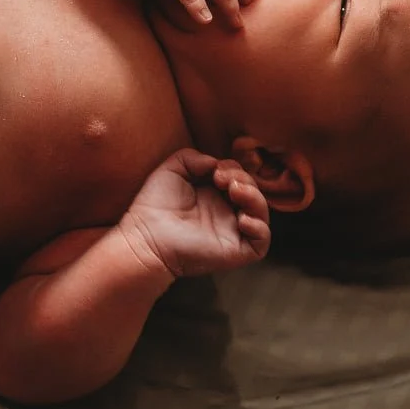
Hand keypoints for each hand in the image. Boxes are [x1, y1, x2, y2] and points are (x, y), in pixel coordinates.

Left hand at [120, 150, 270, 278]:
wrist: (147, 235)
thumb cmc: (155, 205)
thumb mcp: (173, 170)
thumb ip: (193, 157)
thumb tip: (216, 162)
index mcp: (213, 196)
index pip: (238, 178)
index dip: (234, 169)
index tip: (215, 170)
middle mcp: (225, 214)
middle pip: (253, 192)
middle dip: (244, 179)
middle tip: (221, 179)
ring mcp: (232, 232)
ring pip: (261, 214)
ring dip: (255, 197)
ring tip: (234, 190)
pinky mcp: (236, 251)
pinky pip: (262, 241)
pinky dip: (259, 227)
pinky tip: (242, 218)